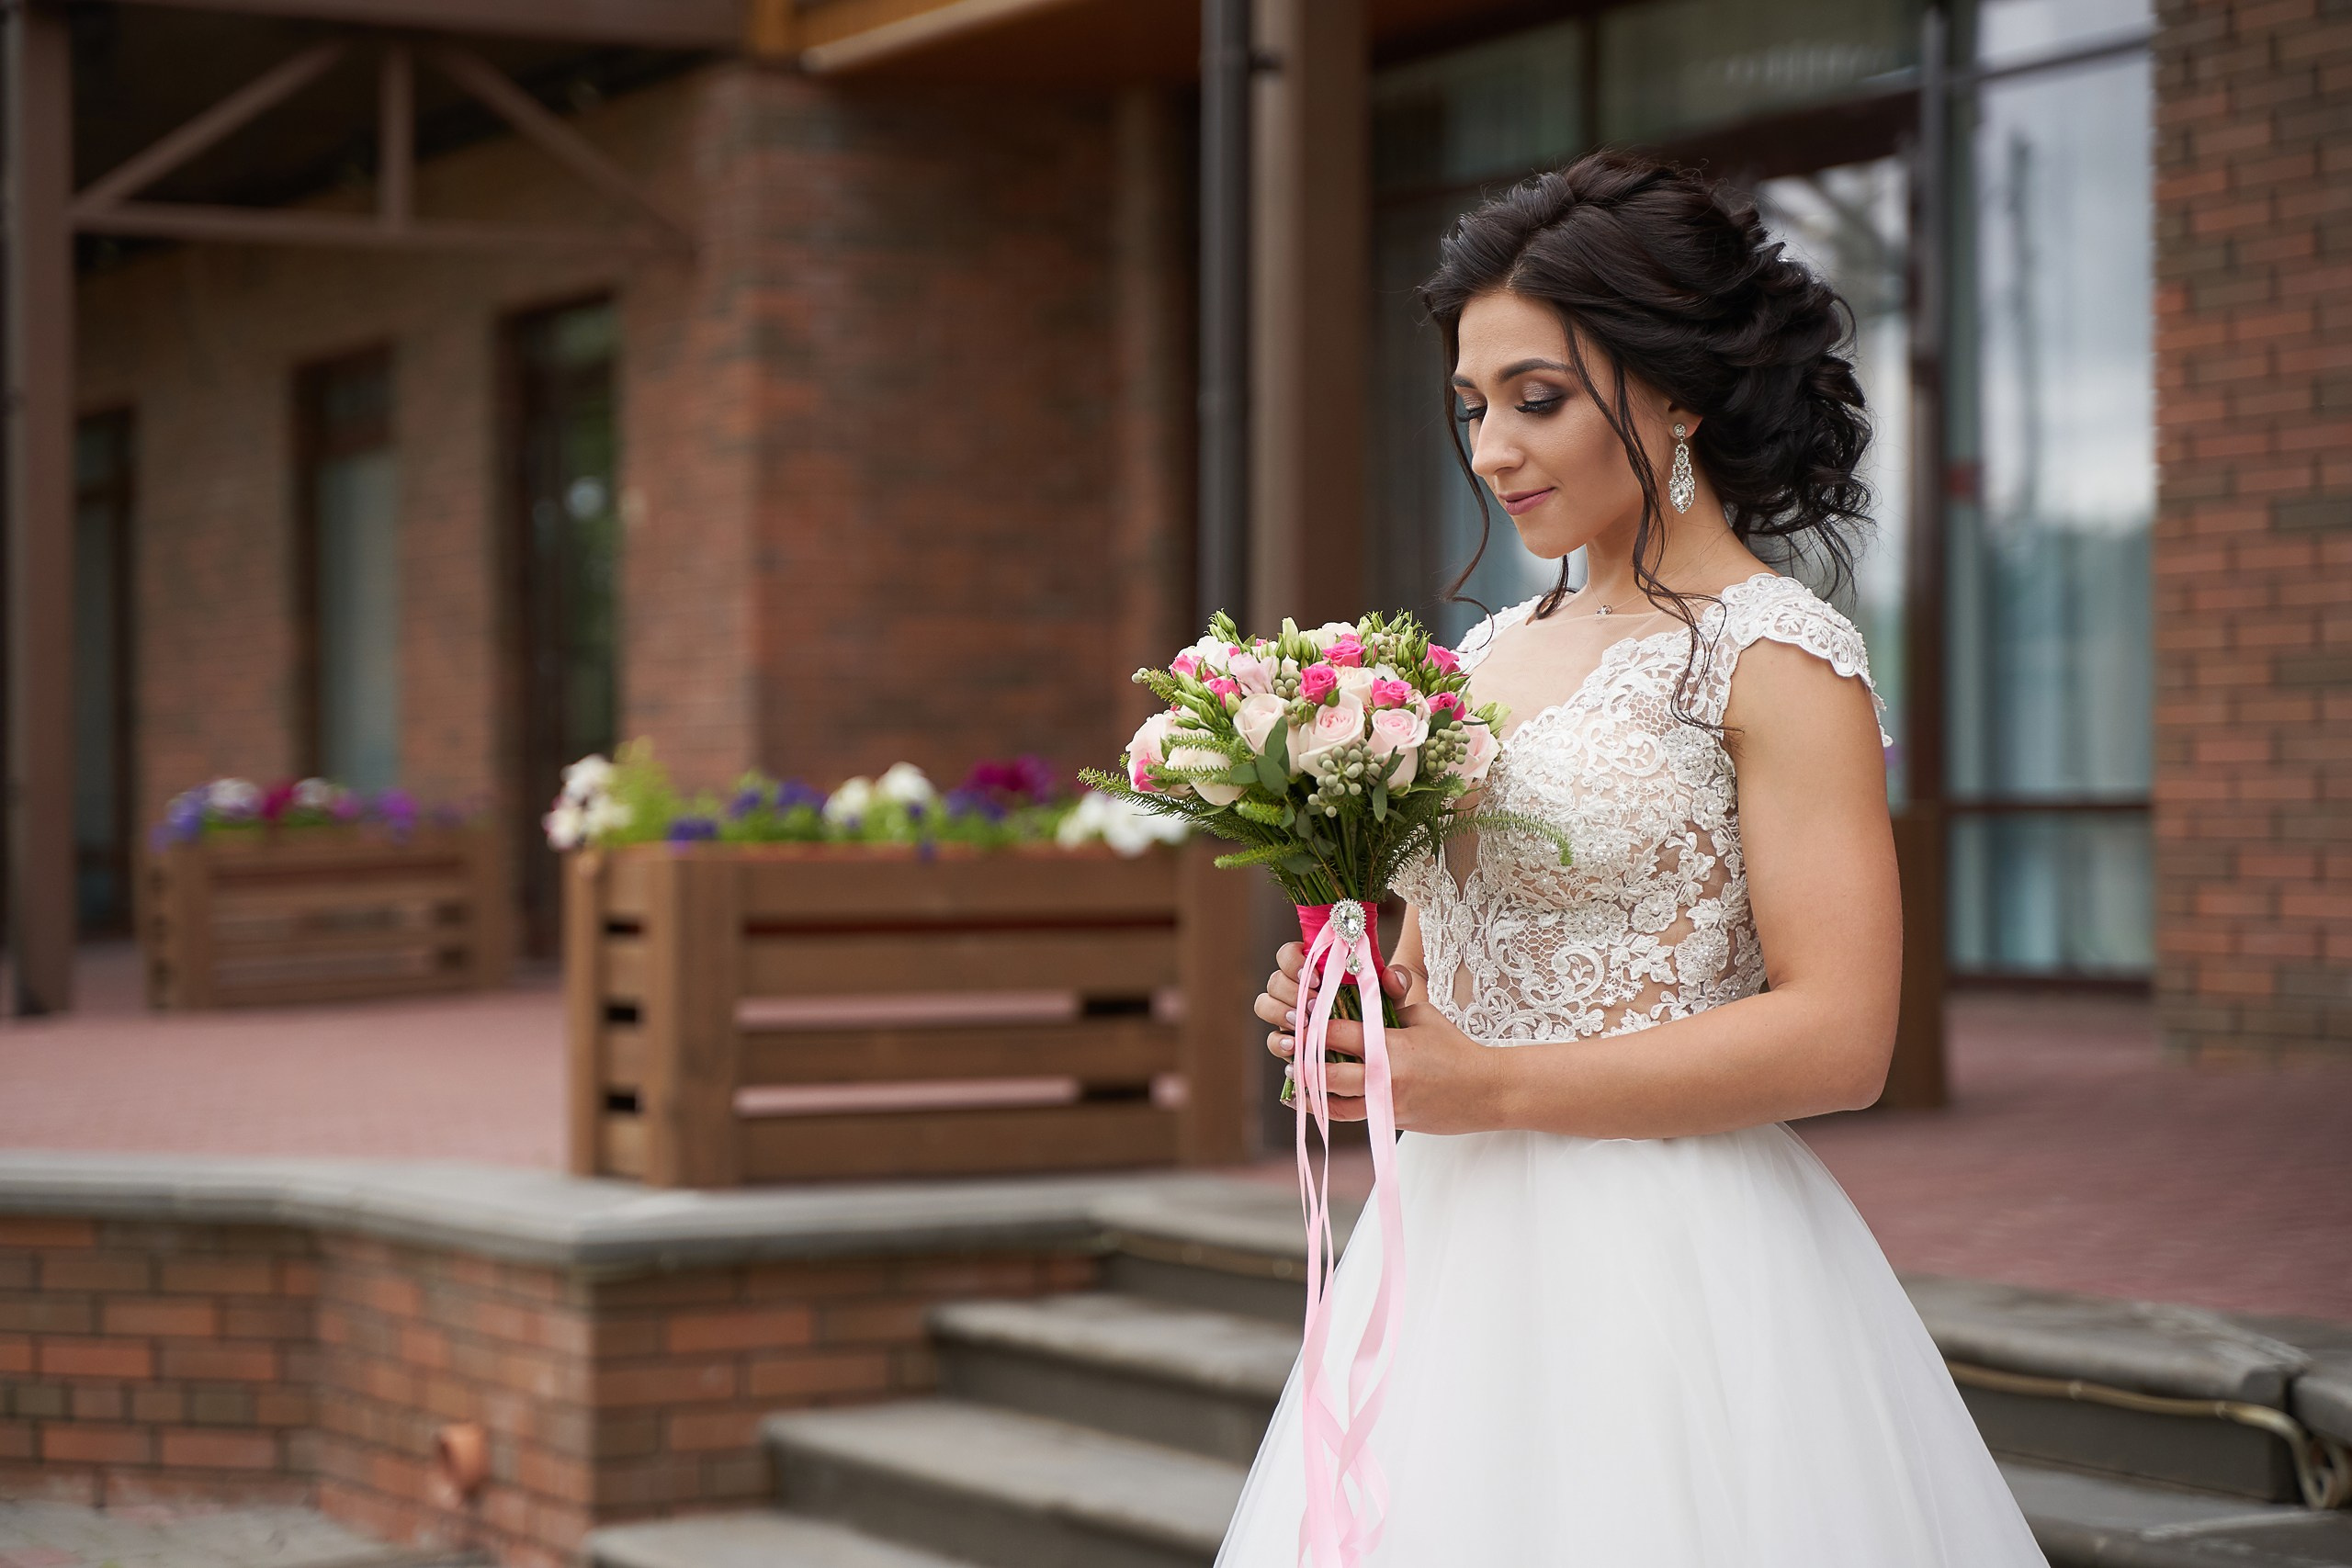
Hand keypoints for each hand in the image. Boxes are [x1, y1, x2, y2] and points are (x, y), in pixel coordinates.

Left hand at [1251, 946, 1507, 1134]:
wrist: (1486, 1091)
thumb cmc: (1454, 1049)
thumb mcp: (1424, 1015)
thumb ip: (1392, 998)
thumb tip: (1370, 976)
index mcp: (1391, 1045)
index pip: (1339, 1033)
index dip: (1312, 1023)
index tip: (1297, 1014)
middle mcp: (1384, 1076)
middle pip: (1328, 1070)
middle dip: (1302, 1059)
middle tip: (1285, 1045)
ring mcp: (1385, 1103)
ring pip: (1333, 1101)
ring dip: (1308, 1088)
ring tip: (1292, 1075)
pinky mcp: (1389, 1121)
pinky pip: (1349, 1116)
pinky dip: (1327, 1108)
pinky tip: (1310, 1100)